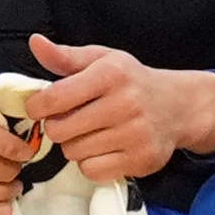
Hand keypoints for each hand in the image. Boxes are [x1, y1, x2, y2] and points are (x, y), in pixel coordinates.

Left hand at [16, 35, 214, 185]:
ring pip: (74, 152)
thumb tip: (36, 43)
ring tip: (89, 133)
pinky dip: (90, 164)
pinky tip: (101, 149)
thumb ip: (65, 56)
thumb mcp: (101, 60)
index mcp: (110, 74)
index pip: (55, 97)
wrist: (178, 107)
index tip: (39, 107)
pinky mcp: (142, 160)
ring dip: (74, 145)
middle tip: (70, 120)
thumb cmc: (131, 81)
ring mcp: (136, 134)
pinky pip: (93, 171)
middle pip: (60, 130)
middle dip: (57, 126)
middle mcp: (125, 103)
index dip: (37, 106)